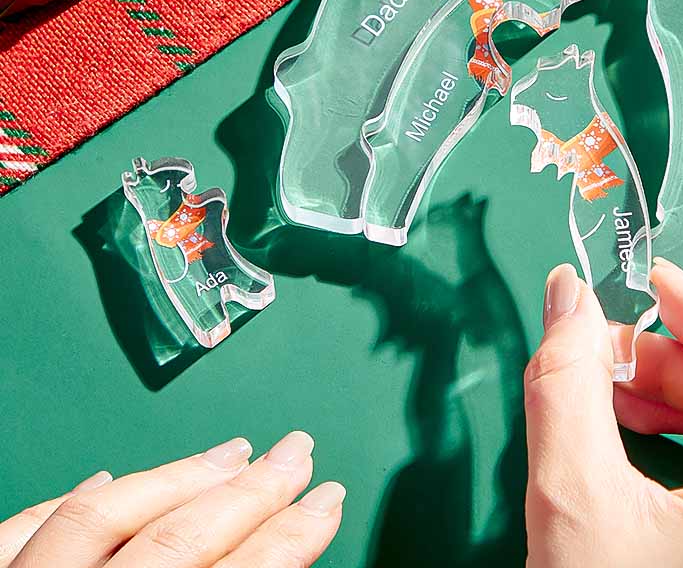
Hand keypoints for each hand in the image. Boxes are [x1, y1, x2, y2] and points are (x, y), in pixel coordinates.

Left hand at [0, 431, 343, 567]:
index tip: (327, 501)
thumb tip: (282, 557)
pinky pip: (18, 534)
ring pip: (100, 519)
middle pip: (176, 543)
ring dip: (176, 479)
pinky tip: (104, 476)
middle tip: (298, 452)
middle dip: (251, 492)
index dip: (290, 538)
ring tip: (232, 450)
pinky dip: (67, 502)